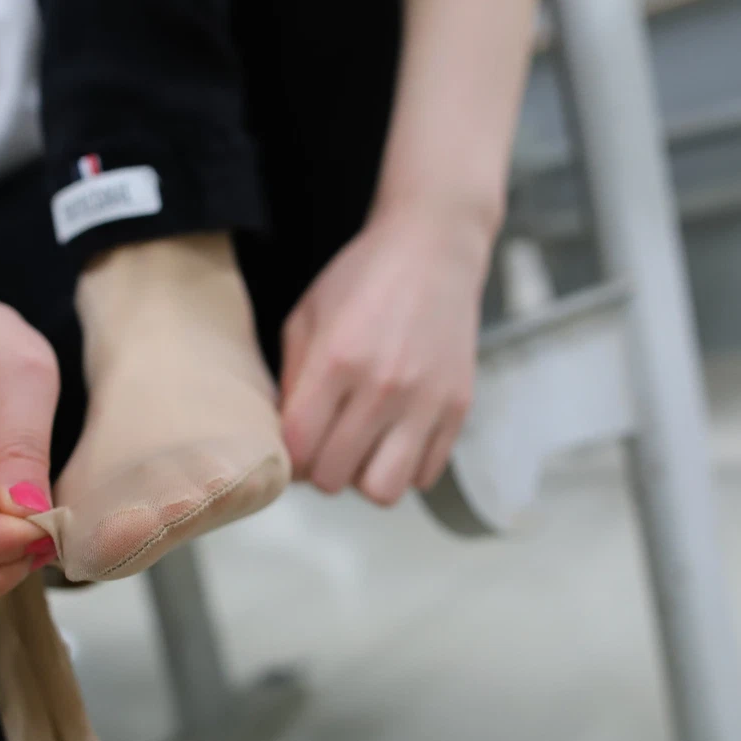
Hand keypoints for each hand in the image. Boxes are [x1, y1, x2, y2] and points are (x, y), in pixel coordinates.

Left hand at [280, 201, 490, 505]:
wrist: (434, 249)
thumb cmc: (361, 280)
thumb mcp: (306, 317)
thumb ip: (290, 381)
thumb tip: (282, 441)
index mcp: (336, 361)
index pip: (299, 449)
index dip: (289, 458)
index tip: (295, 444)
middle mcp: (383, 387)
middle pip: (336, 478)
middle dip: (322, 469)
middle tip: (326, 445)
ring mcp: (426, 401)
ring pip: (383, 491)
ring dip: (365, 477)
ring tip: (362, 449)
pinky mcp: (458, 408)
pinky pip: (425, 475)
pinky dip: (405, 468)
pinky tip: (395, 438)